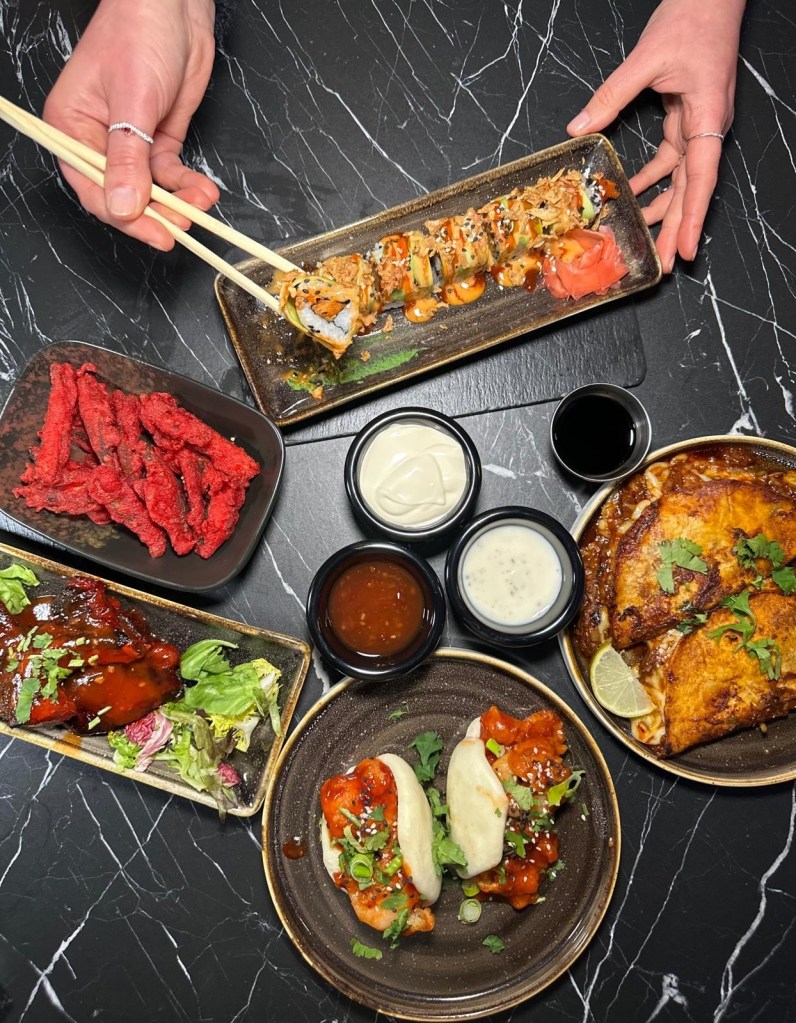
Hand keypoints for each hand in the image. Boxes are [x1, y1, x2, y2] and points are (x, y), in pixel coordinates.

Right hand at [43, 0, 219, 249]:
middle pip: (122, 195)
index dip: (124, 216)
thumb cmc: (139, 32)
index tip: (155, 234)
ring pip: (150, 190)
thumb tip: (123, 207)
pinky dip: (187, 186)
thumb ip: (128, 158)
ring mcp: (130, 142)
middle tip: (183, 225)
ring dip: (177, 202)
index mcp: (72, 126)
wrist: (174, 6)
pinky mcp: (158, 139)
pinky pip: (170, 175)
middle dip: (155, 213)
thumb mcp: (133, 100)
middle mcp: (97, 139)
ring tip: (202, 201)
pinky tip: (204, 190)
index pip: (93, 187)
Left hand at [566, 0, 744, 272]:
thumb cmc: (691, 20)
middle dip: (678, 227)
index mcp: (708, 116)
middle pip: (693, 188)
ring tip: (647, 240)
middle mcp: (708, 127)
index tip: (684, 250)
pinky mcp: (687, 118)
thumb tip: (579, 127)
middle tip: (664, 263)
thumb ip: (612, 95)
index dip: (691, 217)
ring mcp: (699, 124)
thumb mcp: (646, 58)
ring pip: (682, 177)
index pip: (701, 177)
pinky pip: (671, 158)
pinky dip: (653, 177)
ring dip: (664, 207)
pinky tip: (633, 194)